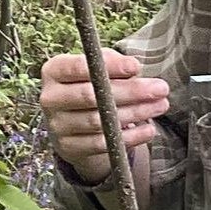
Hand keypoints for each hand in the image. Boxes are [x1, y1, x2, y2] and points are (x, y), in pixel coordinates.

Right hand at [40, 51, 169, 185]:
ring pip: (99, 121)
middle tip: (160, 89)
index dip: (108, 67)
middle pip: (91, 96)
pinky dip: (129, 137)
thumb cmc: (87, 85)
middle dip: (130, 92)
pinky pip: (102, 143)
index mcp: (53, 71)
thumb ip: (111, 63)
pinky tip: (149, 129)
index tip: (136, 67)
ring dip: (135, 113)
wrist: (70, 122)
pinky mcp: (69, 147)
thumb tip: (133, 68)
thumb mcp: (95, 68)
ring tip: (160, 106)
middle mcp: (50, 98)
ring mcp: (57, 125)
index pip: (78, 67)